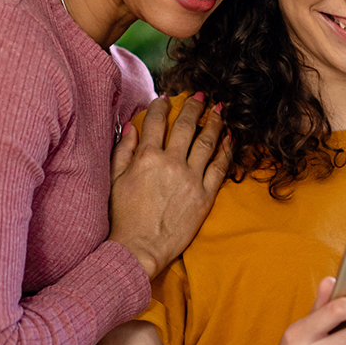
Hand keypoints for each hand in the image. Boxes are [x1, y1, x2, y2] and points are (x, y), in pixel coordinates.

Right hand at [109, 95, 230, 278]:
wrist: (139, 249)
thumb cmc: (123, 217)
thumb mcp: (115, 181)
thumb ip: (124, 151)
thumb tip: (132, 128)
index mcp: (146, 157)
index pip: (156, 122)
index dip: (161, 106)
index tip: (167, 98)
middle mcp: (171, 163)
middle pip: (186, 126)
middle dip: (194, 106)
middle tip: (201, 95)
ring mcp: (191, 179)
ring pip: (207, 142)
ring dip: (215, 122)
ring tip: (220, 109)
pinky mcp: (206, 196)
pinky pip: (220, 167)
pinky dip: (227, 149)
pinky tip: (230, 137)